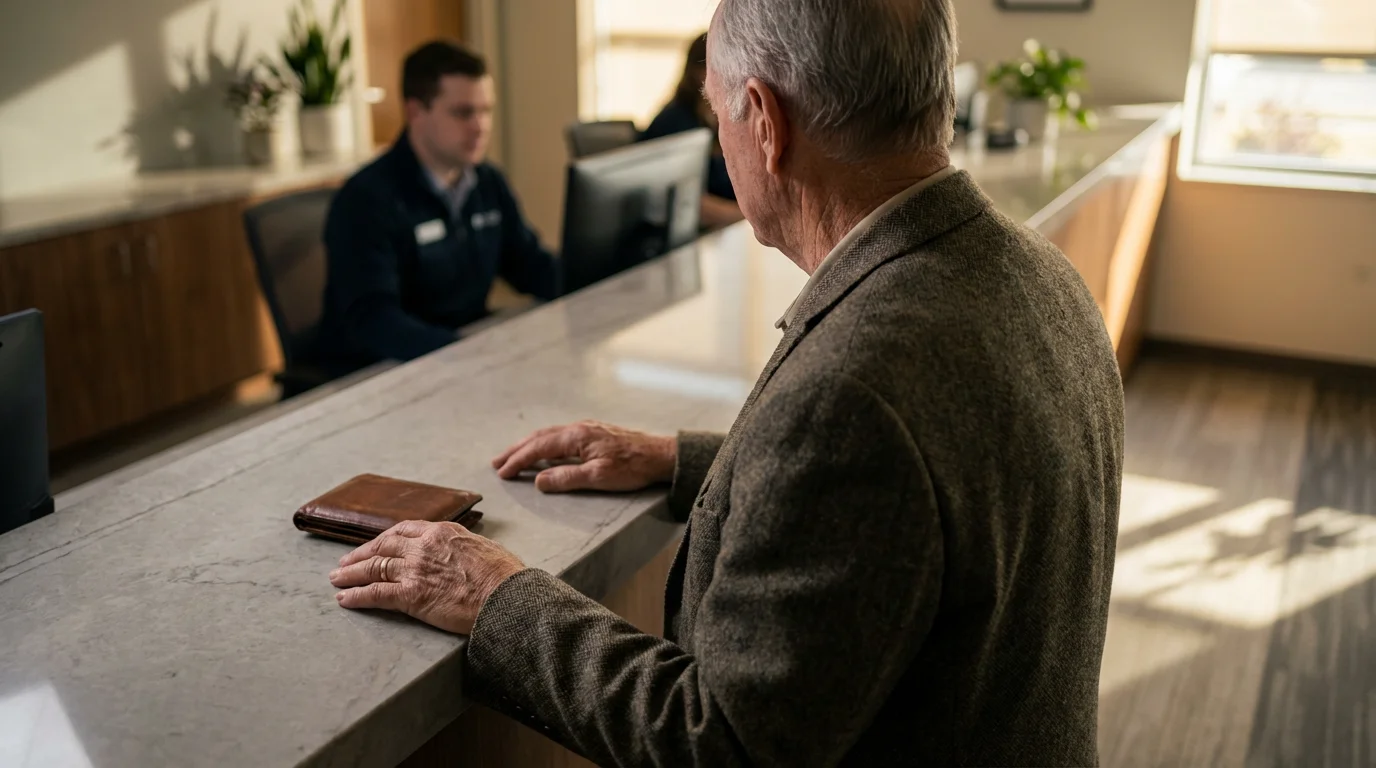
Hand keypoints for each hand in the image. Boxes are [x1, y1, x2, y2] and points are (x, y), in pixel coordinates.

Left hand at [329, 520, 524, 634]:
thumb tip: (460, 554)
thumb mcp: (484, 548)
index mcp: (442, 532)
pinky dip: (357, 596)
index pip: (404, 530)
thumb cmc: (504, 576)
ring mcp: (415, 570)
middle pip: (383, 546)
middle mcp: (423, 546)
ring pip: (374, 568)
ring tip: (336, 579)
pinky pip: (376, 594)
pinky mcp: (411, 596)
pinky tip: (345, 599)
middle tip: (346, 562)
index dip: (384, 538)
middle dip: (361, 554)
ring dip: (351, 574)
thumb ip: (462, 547)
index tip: (376, 545)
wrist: (506, 596)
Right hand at [492, 420, 675, 492]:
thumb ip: (567, 478)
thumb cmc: (632, 467)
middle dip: (516, 450)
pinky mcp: (594, 433)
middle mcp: (578, 428)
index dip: (518, 461)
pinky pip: (560, 436)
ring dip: (529, 446)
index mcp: (576, 437)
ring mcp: (586, 429)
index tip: (502, 472)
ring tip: (513, 456)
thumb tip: (539, 481)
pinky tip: (544, 451)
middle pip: (539, 438)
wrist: (660, 455)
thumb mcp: (599, 478)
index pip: (538, 449)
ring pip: (549, 435)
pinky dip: (544, 444)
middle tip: (497, 463)